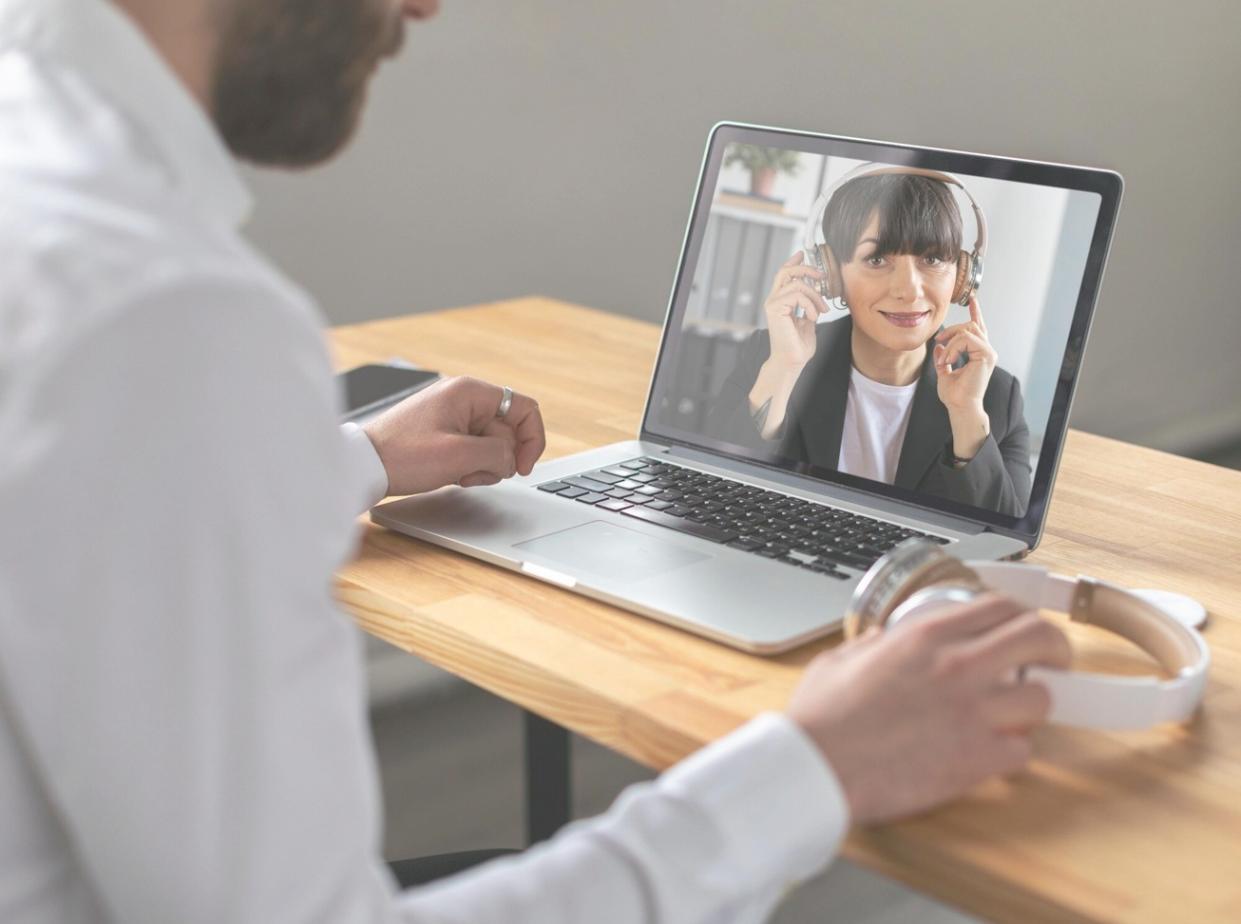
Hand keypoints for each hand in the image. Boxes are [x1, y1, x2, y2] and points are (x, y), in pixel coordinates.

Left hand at [363, 376, 545, 495]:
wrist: (363, 466)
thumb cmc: (401, 455)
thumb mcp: (459, 457)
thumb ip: (498, 454)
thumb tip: (511, 459)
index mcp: (469, 392)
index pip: (524, 409)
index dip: (531, 440)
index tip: (522, 467)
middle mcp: (463, 398)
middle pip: (507, 431)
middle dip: (498, 458)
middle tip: (473, 473)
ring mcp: (453, 416)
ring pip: (491, 444)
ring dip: (483, 466)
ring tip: (457, 474)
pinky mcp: (444, 432)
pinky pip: (473, 450)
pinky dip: (469, 466)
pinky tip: (450, 474)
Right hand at [762, 251, 828, 369]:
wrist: (792, 361)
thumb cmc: (798, 346)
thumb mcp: (808, 322)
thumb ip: (808, 307)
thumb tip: (816, 295)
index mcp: (780, 302)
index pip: (784, 275)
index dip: (793, 262)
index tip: (802, 254)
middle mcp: (773, 300)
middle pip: (786, 272)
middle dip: (806, 269)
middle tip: (821, 276)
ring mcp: (772, 304)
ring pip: (797, 284)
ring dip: (814, 296)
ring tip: (820, 310)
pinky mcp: (775, 309)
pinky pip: (797, 294)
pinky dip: (809, 304)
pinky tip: (813, 317)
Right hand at [787, 594, 1070, 824]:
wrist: (819, 767)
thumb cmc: (823, 719)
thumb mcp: (841, 659)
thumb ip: (874, 644)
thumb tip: (884, 639)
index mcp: (924, 636)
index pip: (1000, 606)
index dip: (1020, 614)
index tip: (1022, 627)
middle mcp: (957, 665)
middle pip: (1039, 637)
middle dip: (1055, 648)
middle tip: (1052, 661)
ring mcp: (973, 712)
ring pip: (1041, 698)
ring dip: (1030, 706)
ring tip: (1011, 713)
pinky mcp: (977, 759)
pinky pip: (1022, 750)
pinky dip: (1011, 752)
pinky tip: (990, 751)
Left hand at [933, 297, 996, 412]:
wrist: (960, 407)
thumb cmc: (955, 395)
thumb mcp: (944, 372)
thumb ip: (944, 358)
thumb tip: (939, 347)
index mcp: (979, 353)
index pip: (978, 328)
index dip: (976, 312)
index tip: (972, 300)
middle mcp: (987, 351)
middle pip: (971, 325)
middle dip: (952, 330)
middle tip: (938, 341)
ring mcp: (989, 352)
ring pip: (968, 330)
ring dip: (951, 342)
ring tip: (943, 359)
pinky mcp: (987, 355)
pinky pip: (967, 339)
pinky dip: (953, 348)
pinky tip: (948, 361)